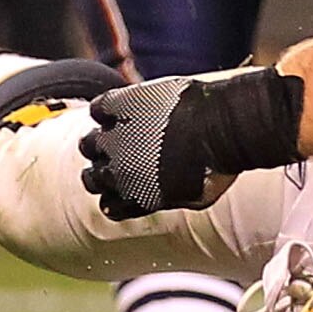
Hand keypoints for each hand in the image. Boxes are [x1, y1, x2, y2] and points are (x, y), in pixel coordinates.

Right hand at [79, 66, 306, 220]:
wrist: (224, 130)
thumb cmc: (219, 166)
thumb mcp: (195, 199)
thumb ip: (170, 198)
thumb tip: (165, 194)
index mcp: (136, 199)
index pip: (108, 205)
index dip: (115, 195)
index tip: (124, 186)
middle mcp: (118, 173)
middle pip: (92, 179)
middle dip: (102, 170)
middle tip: (118, 157)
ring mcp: (116, 138)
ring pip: (88, 145)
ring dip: (100, 141)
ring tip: (118, 132)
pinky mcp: (121, 105)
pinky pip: (98, 108)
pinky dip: (106, 108)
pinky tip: (121, 108)